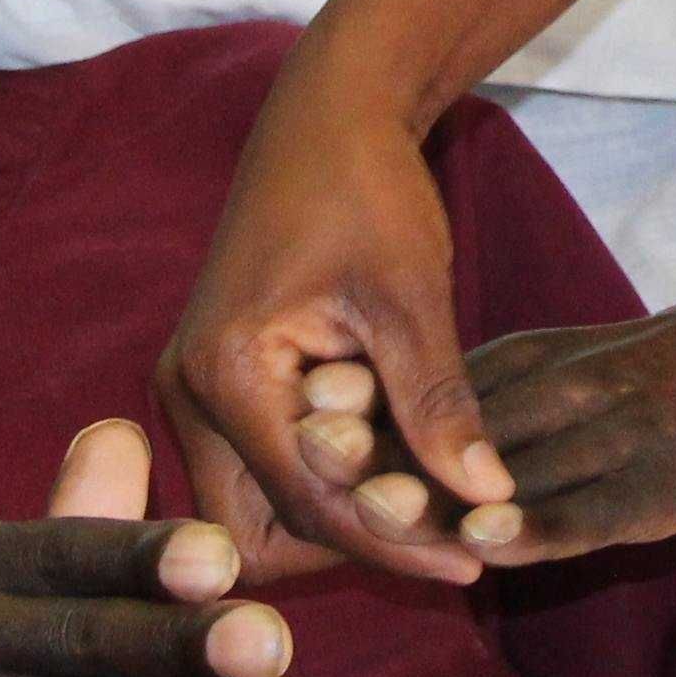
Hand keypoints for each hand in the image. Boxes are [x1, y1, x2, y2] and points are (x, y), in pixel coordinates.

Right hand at [156, 54, 506, 588]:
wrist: (328, 114)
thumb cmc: (366, 187)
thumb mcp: (410, 294)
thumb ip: (438, 402)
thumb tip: (489, 498)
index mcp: (223, 375)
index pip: (306, 505)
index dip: (392, 540)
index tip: (472, 562)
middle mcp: (187, 395)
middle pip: (261, 531)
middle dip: (351, 547)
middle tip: (451, 547)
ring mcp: (195, 392)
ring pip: (260, 508)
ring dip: (339, 519)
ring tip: (437, 515)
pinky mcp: (219, 385)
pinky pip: (266, 467)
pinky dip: (328, 482)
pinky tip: (403, 474)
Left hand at [292, 305, 675, 565]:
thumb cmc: (643, 380)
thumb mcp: (556, 365)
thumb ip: (478, 394)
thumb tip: (384, 421)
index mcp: (532, 360)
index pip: (437, 386)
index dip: (371, 405)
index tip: (300, 417)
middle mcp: (566, 390)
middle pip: (461, 424)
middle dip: (388, 445)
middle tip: (317, 460)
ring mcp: (612, 437)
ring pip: (516, 468)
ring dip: (443, 489)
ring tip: (375, 510)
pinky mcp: (655, 487)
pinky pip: (588, 510)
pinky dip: (537, 523)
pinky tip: (488, 540)